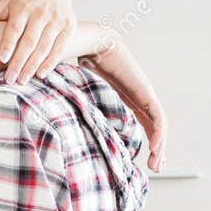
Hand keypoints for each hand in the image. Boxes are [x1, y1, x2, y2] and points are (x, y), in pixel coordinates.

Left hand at [0, 0, 74, 83]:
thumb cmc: (26, 1)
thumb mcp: (8, 3)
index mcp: (23, 6)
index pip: (15, 27)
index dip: (9, 43)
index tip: (2, 58)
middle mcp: (41, 13)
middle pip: (29, 41)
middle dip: (19, 62)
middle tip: (10, 80)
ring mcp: (56, 20)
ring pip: (44, 46)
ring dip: (33, 65)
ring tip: (22, 80)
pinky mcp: (68, 27)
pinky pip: (59, 48)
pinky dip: (50, 62)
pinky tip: (41, 74)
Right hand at [81, 29, 167, 171]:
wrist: (90, 42)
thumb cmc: (84, 66)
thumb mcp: (77, 95)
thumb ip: (73, 109)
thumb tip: (51, 125)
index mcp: (122, 99)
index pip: (138, 123)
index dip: (141, 142)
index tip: (139, 162)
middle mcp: (136, 97)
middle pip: (152, 127)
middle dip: (155, 149)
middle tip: (153, 168)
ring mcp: (143, 94)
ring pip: (157, 125)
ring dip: (159, 146)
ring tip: (156, 166)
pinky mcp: (145, 91)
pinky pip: (157, 116)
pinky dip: (159, 133)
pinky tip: (156, 148)